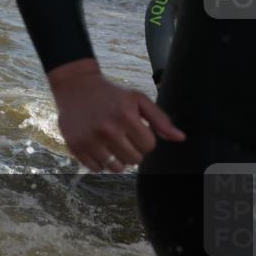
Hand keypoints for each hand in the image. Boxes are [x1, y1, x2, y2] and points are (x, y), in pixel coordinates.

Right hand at [48, 59, 184, 171]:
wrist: (76, 87)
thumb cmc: (111, 94)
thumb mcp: (138, 99)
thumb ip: (160, 119)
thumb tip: (179, 138)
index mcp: (125, 116)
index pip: (149, 146)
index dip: (145, 139)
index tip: (135, 130)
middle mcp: (107, 129)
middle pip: (134, 159)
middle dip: (132, 150)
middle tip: (123, 136)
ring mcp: (90, 139)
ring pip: (116, 168)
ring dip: (117, 158)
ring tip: (111, 143)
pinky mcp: (76, 146)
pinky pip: (96, 168)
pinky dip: (100, 161)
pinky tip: (97, 146)